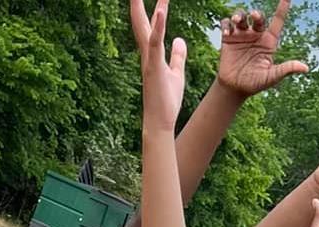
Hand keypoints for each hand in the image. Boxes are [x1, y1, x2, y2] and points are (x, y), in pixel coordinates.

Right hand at [132, 0, 186, 131]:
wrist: (159, 121)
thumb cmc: (167, 101)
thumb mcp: (176, 74)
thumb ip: (177, 56)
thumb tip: (179, 39)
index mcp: (153, 55)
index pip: (152, 27)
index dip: (154, 10)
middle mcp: (148, 55)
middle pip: (143, 23)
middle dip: (139, 4)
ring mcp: (149, 60)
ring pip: (146, 29)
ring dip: (144, 9)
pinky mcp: (154, 67)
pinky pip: (155, 43)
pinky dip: (158, 26)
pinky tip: (161, 11)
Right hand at [215, 2, 307, 96]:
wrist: (235, 88)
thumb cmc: (255, 83)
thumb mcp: (272, 77)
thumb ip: (286, 69)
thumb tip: (305, 68)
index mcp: (268, 42)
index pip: (277, 21)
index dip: (282, 9)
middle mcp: (256, 36)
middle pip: (258, 17)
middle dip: (256, 13)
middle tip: (253, 16)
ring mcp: (241, 36)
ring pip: (241, 17)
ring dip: (239, 15)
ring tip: (237, 21)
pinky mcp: (228, 39)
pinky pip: (226, 24)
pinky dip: (226, 24)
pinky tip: (227, 31)